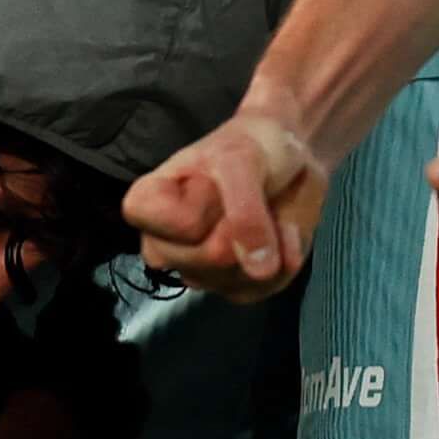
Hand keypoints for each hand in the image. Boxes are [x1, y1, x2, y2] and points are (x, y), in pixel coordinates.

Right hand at [122, 104, 326, 299]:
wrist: (290, 158)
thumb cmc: (251, 148)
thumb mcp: (242, 160)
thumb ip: (244, 210)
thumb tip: (258, 269)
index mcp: (148, 205)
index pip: (158, 225)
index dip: (194, 209)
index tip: (211, 181)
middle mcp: (165, 245)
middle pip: (200, 261)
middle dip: (238, 228)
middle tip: (246, 194)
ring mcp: (200, 270)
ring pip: (233, 281)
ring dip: (265, 245)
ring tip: (266, 209)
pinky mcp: (236, 288)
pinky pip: (263, 290)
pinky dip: (284, 260)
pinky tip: (281, 230)